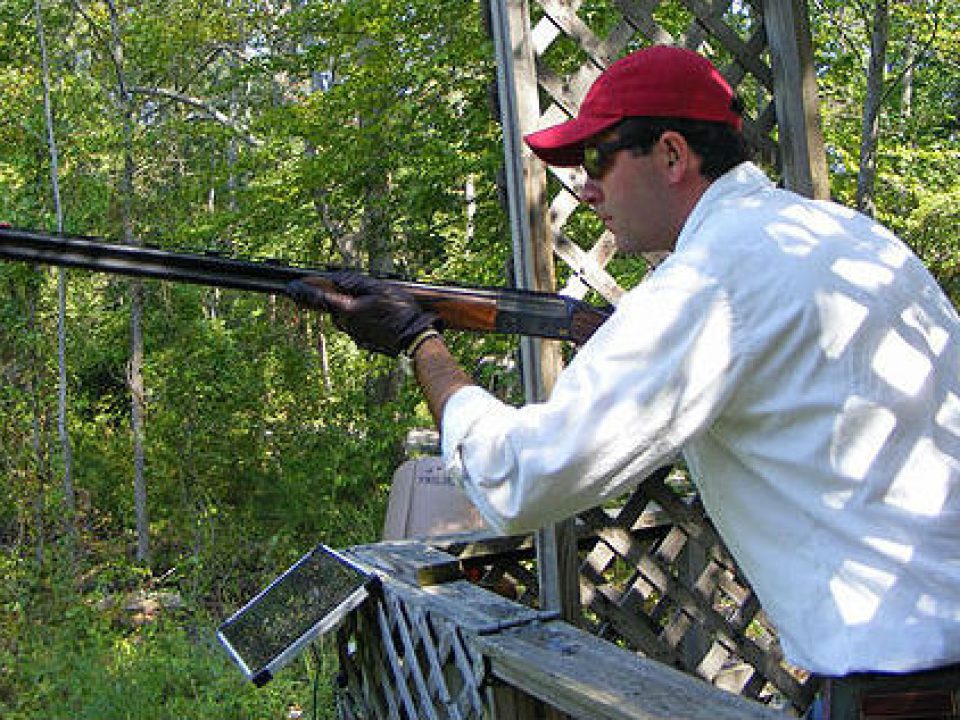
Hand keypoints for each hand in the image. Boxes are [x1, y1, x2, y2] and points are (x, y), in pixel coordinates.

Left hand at [286, 270, 439, 356]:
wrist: (414, 337)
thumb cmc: (399, 311)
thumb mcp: (379, 288)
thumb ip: (355, 282)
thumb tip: (336, 279)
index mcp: (348, 310)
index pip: (319, 298)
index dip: (303, 291)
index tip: (290, 287)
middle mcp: (346, 324)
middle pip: (332, 308)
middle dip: (330, 298)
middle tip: (333, 290)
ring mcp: (354, 334)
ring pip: (344, 317)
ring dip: (349, 307)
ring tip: (368, 301)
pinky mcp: (363, 340)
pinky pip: (355, 325)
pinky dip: (359, 317)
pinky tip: (376, 313)